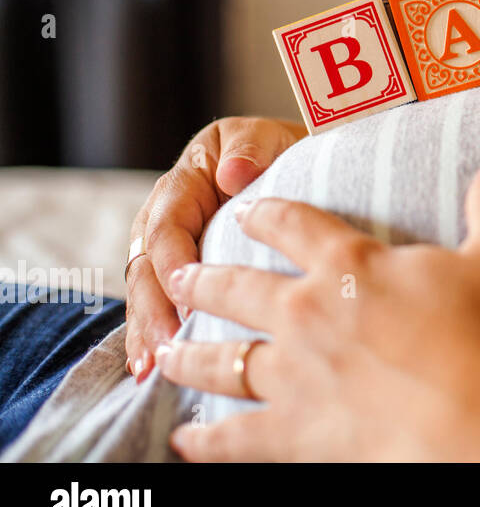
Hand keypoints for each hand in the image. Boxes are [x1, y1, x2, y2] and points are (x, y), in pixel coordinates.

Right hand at [125, 117, 305, 382]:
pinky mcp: (184, 275)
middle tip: (167, 342)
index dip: (172, 256)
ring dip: (147, 328)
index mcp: (187, 180)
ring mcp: (173, 247)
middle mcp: (169, 214)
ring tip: (151, 366)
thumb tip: (232, 172)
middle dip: (153, 304)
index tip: (183, 287)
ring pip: (148, 290)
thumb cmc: (289, 151)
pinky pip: (162, 304)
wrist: (305, 164)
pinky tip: (150, 369)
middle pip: (148, 263)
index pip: (168, 223)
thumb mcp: (271, 137)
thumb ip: (251, 148)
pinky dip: (154, 334)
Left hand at [157, 158, 479, 461]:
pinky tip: (185, 440)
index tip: (247, 210)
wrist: (472, 419)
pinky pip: (235, 437)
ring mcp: (292, 375)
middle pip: (240, 289)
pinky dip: (206, 440)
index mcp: (350, 266)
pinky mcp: (292, 432)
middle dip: (206, 280)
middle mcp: (307, 313)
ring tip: (167, 351)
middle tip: (180, 274)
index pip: (295, 225)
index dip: (269, 213)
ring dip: (191, 353)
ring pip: (224, 360)